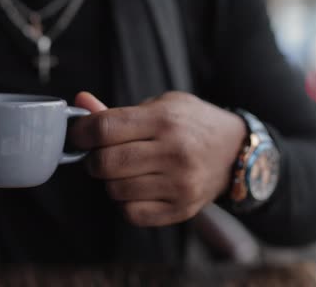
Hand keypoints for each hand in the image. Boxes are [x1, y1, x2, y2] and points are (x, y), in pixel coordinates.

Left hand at [70, 91, 246, 226]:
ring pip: (114, 190)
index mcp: (165, 120)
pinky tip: (137, 189)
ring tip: (124, 170)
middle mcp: (174, 152)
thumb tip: (80, 102)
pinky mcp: (181, 209)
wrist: (236, 152)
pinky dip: (126, 203)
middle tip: (100, 154)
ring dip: (110, 181)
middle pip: (105, 163)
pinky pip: (132, 213)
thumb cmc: (193, 124)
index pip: (104, 128)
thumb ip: (117, 111)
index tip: (79, 134)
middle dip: (92, 159)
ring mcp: (179, 184)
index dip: (81, 133)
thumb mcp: (161, 105)